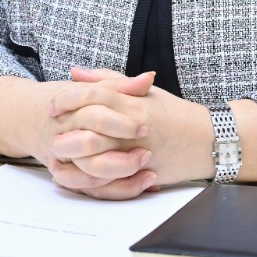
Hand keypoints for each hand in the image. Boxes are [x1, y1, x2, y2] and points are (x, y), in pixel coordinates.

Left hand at [45, 68, 211, 199]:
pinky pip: (108, 183)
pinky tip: (75, 175)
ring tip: (57, 156)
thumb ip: (109, 81)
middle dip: (63, 133)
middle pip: (88, 130)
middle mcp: (132, 129)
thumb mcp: (144, 92)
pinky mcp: (141, 175)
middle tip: (49, 133)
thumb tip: (76, 73)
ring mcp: (136, 154)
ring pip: (94, 160)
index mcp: (132, 104)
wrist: (207, 140)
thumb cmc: (174, 113)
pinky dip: (89, 181)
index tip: (52, 105)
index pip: (92, 97)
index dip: (67, 99)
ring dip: (72, 160)